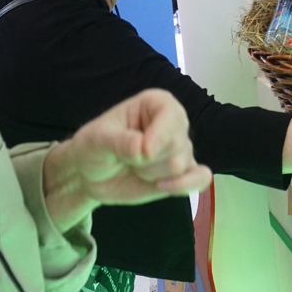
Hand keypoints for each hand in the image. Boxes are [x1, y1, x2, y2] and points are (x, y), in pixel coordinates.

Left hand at [45, 89, 211, 227]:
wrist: (90, 176)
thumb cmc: (94, 147)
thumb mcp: (96, 139)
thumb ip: (120, 142)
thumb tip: (144, 151)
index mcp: (156, 104)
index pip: (171, 115)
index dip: (160, 135)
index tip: (142, 152)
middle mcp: (174, 124)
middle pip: (176, 145)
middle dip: (147, 160)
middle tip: (127, 159)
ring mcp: (181, 150)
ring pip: (180, 166)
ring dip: (151, 174)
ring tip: (134, 168)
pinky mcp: (183, 173)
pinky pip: (200, 178)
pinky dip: (186, 185)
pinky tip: (163, 187)